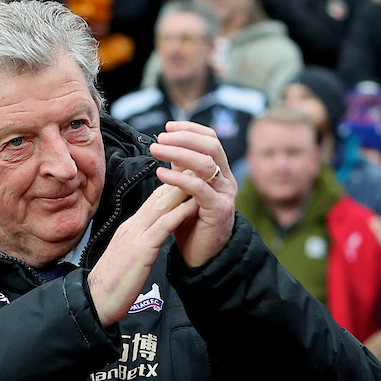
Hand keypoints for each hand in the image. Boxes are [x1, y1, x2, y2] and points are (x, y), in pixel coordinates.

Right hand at [87, 182, 198, 325]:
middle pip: (157, 197)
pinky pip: (162, 227)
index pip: (152, 201)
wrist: (95, 301)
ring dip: (182, 189)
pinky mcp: (140, 251)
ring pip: (160, 206)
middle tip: (198, 164)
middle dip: (178, 179)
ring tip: (200, 175)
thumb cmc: (111, 284)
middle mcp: (131, 227)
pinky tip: (192, 205)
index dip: (170, 185)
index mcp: (128, 229)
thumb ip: (136, 244)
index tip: (187, 174)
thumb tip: (148, 238)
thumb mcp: (126, 257)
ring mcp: (134, 237)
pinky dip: (178, 214)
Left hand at [148, 121, 237, 268]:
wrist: (201, 254)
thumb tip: (168, 145)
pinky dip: (178, 178)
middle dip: (184, 137)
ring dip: (178, 152)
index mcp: (219, 171)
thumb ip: (181, 169)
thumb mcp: (184, 190)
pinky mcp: (218, 210)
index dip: (190, 129)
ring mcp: (224, 194)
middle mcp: (226, 179)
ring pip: (206, 164)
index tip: (167, 126)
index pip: (210, 139)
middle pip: (211, 146)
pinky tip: (161, 172)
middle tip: (160, 137)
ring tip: (155, 149)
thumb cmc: (190, 222)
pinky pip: (199, 188)